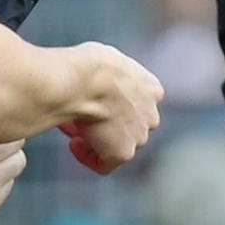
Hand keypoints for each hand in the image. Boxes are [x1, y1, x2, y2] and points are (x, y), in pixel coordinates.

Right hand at [66, 44, 163, 172]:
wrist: (87, 80)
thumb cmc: (88, 65)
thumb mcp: (106, 60)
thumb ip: (110, 77)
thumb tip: (92, 85)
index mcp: (151, 89)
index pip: (135, 103)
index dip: (111, 105)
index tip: (92, 102)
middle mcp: (151, 114)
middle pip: (127, 126)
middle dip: (106, 125)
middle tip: (81, 119)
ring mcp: (139, 136)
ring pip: (117, 144)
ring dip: (96, 139)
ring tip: (73, 128)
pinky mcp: (123, 153)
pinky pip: (104, 164)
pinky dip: (87, 156)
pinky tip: (73, 143)